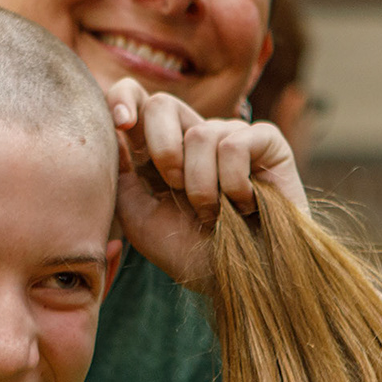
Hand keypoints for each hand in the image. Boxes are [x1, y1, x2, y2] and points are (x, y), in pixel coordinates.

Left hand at [108, 78, 307, 287]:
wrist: (239, 282)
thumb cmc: (189, 253)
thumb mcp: (139, 217)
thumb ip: (121, 174)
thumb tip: (114, 132)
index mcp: (158, 149)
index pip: (134, 99)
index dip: (123, 98)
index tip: (121, 124)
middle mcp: (193, 137)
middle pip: (164, 103)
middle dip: (162, 148)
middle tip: (174, 187)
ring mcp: (230, 136)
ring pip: (201, 133)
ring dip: (202, 186)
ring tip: (214, 214)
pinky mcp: (267, 142)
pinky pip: (236, 143)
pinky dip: (233, 183)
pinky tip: (244, 206)